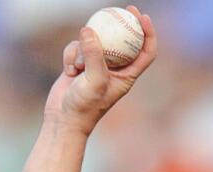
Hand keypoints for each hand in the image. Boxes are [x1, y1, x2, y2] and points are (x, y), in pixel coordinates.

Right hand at [44, 5, 156, 134]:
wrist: (63, 119)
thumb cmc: (85, 106)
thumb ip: (94, 55)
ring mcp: (96, 65)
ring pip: (94, 41)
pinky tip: (68, 72)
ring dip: (83, 50)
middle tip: (121, 8)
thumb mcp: (94, 80)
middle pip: (123, 40)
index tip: (142, 17)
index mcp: (128, 75)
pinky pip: (77, 48)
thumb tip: (89, 29)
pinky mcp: (80, 63)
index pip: (146, 52)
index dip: (148, 34)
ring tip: (78, 69)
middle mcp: (115, 69)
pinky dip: (71, 55)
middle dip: (122, 24)